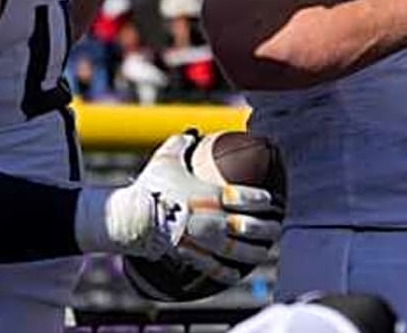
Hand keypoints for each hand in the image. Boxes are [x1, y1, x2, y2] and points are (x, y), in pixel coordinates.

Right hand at [92, 132, 283, 282]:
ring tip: (266, 251)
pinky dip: (228, 273)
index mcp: (208, 195)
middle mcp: (210, 220)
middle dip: (267, 228)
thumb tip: (193, 132)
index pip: (244, 198)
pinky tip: (237, 274)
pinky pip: (214, 268)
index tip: (271, 201)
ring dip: (255, 252)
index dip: (262, 200)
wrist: (130, 218)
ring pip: (237, 251)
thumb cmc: (150, 186)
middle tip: (276, 228)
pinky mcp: (190, 257)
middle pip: (248, 227)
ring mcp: (201, 241)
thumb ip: (182, 143)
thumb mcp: (166, 159)